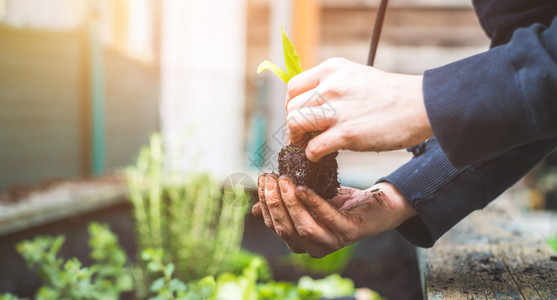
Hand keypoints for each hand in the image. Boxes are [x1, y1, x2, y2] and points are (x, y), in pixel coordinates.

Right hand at [252, 173, 415, 256]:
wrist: (377, 205)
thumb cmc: (340, 203)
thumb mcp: (308, 202)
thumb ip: (285, 205)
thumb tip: (253, 208)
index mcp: (301, 241)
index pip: (274, 225)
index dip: (265, 204)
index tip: (262, 180)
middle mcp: (314, 247)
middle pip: (285, 228)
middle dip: (274, 202)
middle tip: (271, 177)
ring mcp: (332, 242)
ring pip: (302, 227)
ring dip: (290, 203)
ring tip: (284, 180)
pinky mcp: (349, 232)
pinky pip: (327, 219)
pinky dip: (313, 203)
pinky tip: (303, 188)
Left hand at [285, 57, 432, 161]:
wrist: (421, 105)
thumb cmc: (390, 94)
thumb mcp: (356, 75)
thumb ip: (332, 84)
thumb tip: (309, 104)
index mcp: (332, 69)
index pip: (293, 87)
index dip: (292, 105)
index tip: (300, 116)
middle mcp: (331, 86)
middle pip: (291, 108)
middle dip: (293, 125)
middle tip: (303, 136)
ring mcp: (338, 109)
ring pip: (295, 124)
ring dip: (298, 140)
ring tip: (309, 145)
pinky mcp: (348, 133)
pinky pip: (313, 147)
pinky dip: (312, 155)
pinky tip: (321, 155)